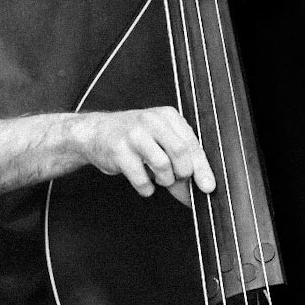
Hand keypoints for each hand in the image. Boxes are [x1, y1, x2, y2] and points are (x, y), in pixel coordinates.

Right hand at [74, 106, 216, 204]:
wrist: (96, 133)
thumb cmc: (134, 138)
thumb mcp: (160, 139)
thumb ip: (180, 158)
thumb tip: (201, 186)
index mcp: (167, 116)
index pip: (191, 143)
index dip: (202, 168)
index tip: (208, 186)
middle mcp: (151, 120)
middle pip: (180, 153)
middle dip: (182, 174)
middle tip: (176, 179)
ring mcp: (134, 135)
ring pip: (163, 166)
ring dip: (164, 180)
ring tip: (158, 178)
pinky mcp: (119, 151)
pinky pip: (142, 179)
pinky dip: (146, 188)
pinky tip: (143, 182)